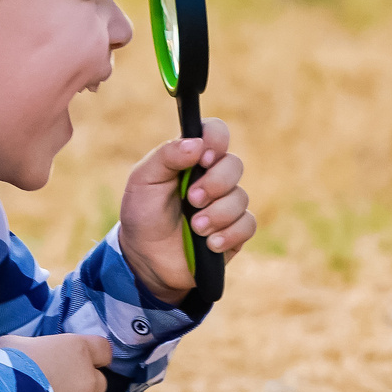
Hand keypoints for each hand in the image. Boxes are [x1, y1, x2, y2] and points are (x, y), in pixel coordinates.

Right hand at [0, 333, 109, 391]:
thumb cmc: (4, 367)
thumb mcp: (12, 345)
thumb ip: (30, 347)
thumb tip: (24, 354)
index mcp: (77, 351)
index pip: (102, 350)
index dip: (93, 356)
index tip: (79, 361)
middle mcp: (88, 379)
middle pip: (99, 383)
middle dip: (82, 387)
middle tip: (57, 390)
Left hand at [119, 117, 253, 300]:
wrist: (145, 258)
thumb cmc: (143, 214)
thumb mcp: (143, 180)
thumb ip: (166, 156)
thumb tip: (196, 144)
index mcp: (192, 158)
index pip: (216, 133)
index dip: (216, 139)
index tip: (203, 157)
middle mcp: (213, 177)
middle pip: (234, 165)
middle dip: (214, 183)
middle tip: (192, 200)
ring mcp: (226, 204)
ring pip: (241, 198)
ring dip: (216, 214)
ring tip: (195, 228)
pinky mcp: (235, 231)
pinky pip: (247, 224)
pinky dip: (228, 234)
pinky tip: (209, 243)